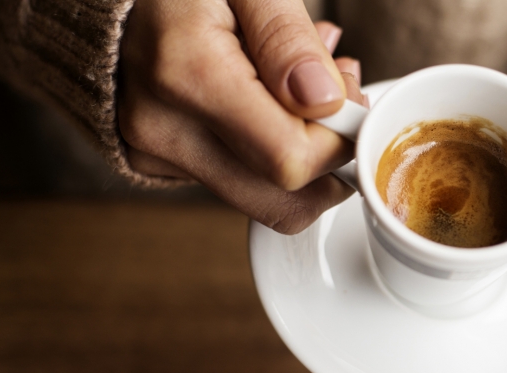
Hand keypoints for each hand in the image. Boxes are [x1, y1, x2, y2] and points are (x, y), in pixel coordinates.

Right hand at [118, 0, 366, 233]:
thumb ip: (287, 38)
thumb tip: (325, 102)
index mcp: (188, 76)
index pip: (292, 159)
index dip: (339, 138)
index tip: (349, 93)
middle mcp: (165, 130)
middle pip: (283, 199)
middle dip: (329, 155)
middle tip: (336, 93)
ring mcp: (157, 154)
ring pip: (265, 198)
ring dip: (304, 153)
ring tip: (304, 86)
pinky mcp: (157, 164)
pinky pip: (238, 182)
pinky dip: (268, 150)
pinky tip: (269, 98)